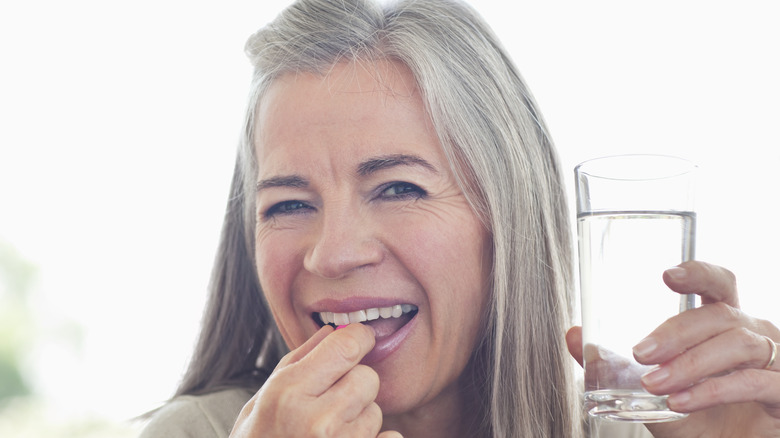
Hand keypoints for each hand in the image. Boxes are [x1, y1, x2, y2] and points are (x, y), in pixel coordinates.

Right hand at [229, 324, 402, 437]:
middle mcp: (315, 420)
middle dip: (355, 384)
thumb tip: (333, 330)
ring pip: (376, 411)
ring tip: (330, 433)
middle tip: (333, 400)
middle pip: (367, 378)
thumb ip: (296, 362)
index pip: (347, 345)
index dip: (359, 338)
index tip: (360, 340)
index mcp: (287, 393)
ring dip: (360, 418)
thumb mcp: (260, 402)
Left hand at [567, 261, 779, 436]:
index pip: (719, 283)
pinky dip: (714, 390)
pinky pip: (755, 382)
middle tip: (640, 352)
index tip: (666, 276)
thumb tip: (571, 335)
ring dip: (691, 362)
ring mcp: (774, 361)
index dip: (698, 272)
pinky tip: (682, 401)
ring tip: (655, 383)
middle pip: (719, 314)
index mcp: (723, 323)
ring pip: (739, 343)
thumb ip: (612, 363)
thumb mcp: (648, 390)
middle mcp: (753, 334)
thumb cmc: (698, 417)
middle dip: (676, 331)